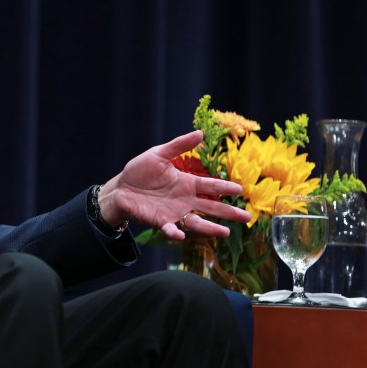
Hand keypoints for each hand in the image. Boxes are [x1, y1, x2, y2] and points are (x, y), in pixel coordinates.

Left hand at [97, 130, 248, 239]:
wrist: (120, 188)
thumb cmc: (139, 171)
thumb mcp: (159, 154)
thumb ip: (178, 145)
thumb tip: (200, 133)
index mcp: (186, 183)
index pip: (210, 186)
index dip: (225, 187)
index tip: (240, 189)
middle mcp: (184, 200)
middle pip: (211, 207)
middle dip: (229, 212)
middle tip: (246, 216)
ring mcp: (174, 212)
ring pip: (197, 222)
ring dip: (210, 228)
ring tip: (226, 232)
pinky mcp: (160, 221)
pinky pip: (170, 229)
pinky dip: (175, 232)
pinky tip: (180, 234)